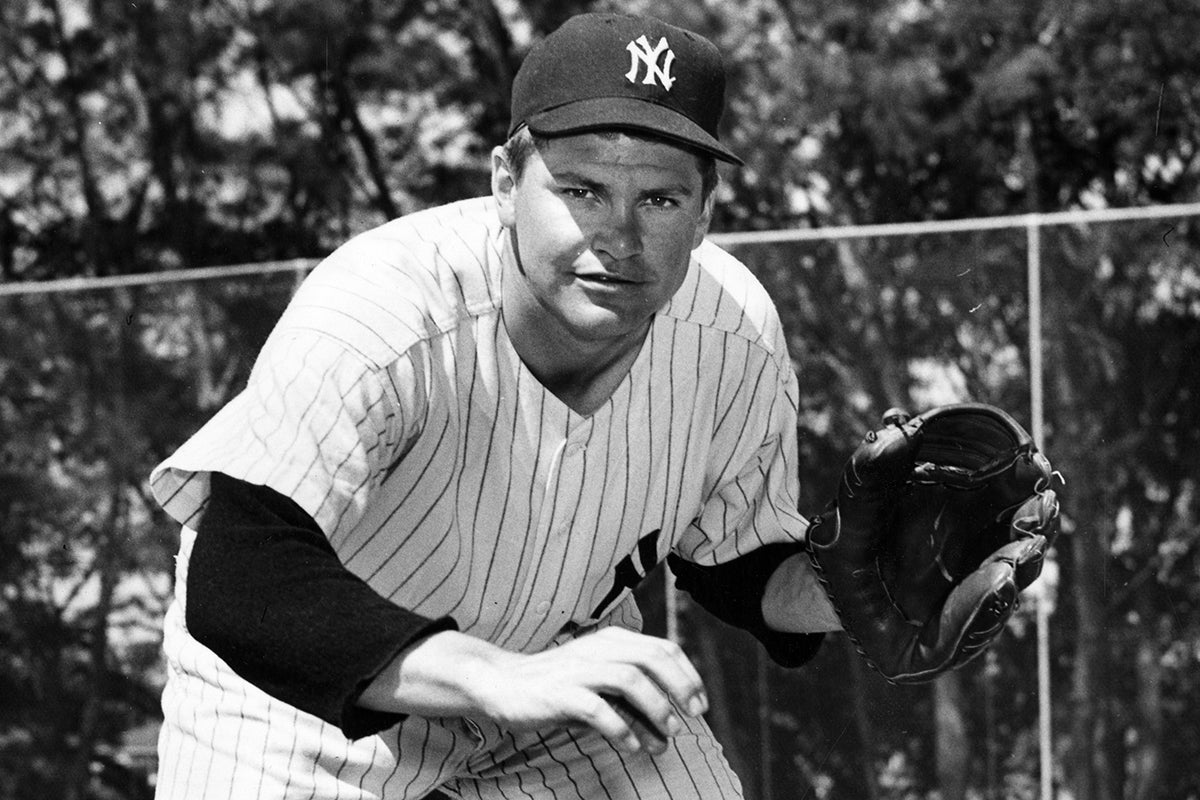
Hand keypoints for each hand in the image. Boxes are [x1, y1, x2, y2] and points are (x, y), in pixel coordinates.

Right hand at [360, 627, 707, 754]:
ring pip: (629, 678)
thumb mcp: (599, 690)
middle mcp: (597, 648)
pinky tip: (632, 747)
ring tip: (668, 734)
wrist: (500, 683)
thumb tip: (670, 734)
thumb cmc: (556, 686)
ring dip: (655, 707)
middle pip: (652, 658)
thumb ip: (632, 704)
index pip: (662, 647)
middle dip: (680, 687)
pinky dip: (621, 728)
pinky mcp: (559, 693)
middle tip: (694, 716)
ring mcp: (577, 669)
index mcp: (611, 640)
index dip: (688, 674)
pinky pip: (597, 708)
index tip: (701, 703)